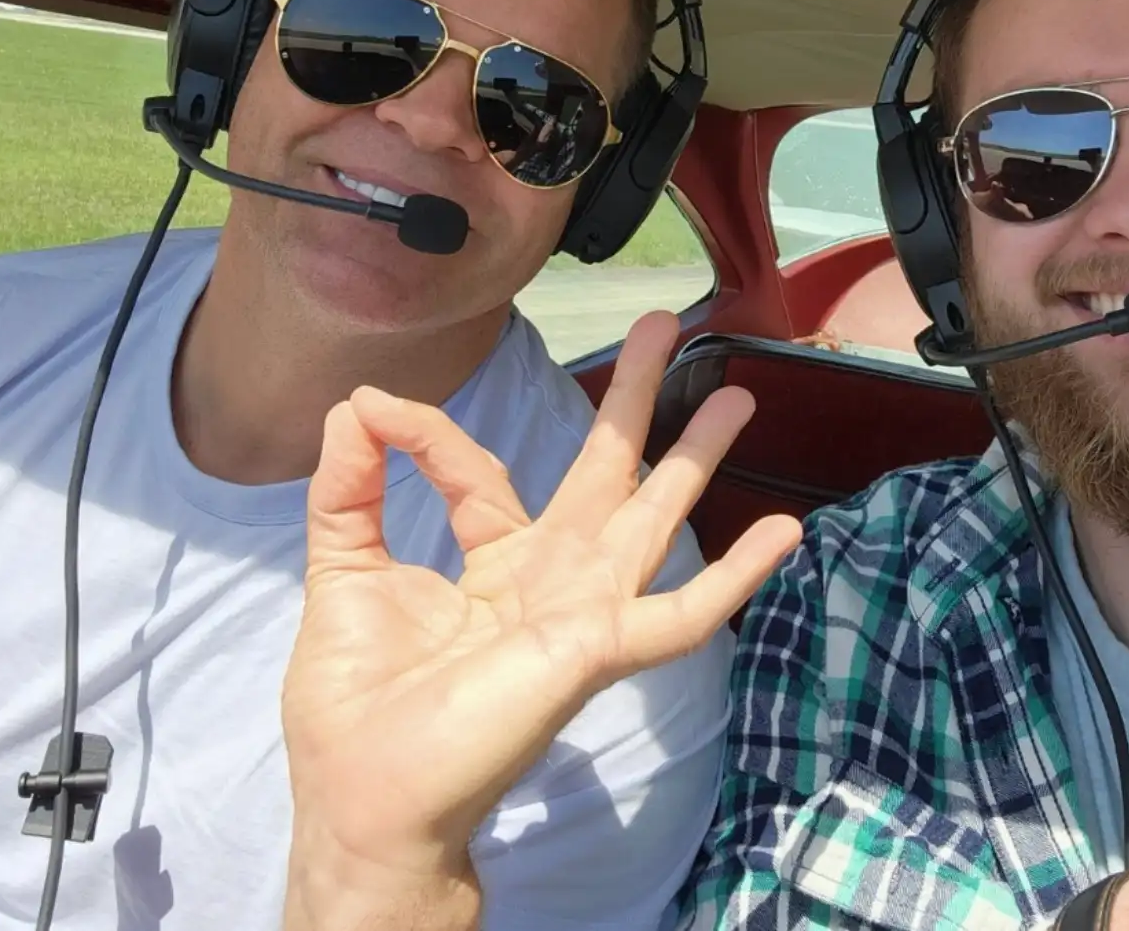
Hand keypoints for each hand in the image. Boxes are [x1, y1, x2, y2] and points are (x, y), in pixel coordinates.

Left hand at [280, 312, 801, 926]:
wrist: (369, 805)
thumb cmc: (358, 708)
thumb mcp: (345, 576)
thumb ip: (348, 492)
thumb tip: (353, 404)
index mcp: (495, 560)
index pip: (480, 471)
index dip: (429, 435)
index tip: (379, 407)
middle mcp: (551, 575)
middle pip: (605, 469)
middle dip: (636, 397)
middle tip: (664, 323)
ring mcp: (584, 609)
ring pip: (655, 516)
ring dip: (698, 455)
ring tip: (739, 394)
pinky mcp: (599, 645)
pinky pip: (682, 613)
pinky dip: (735, 574)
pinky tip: (783, 533)